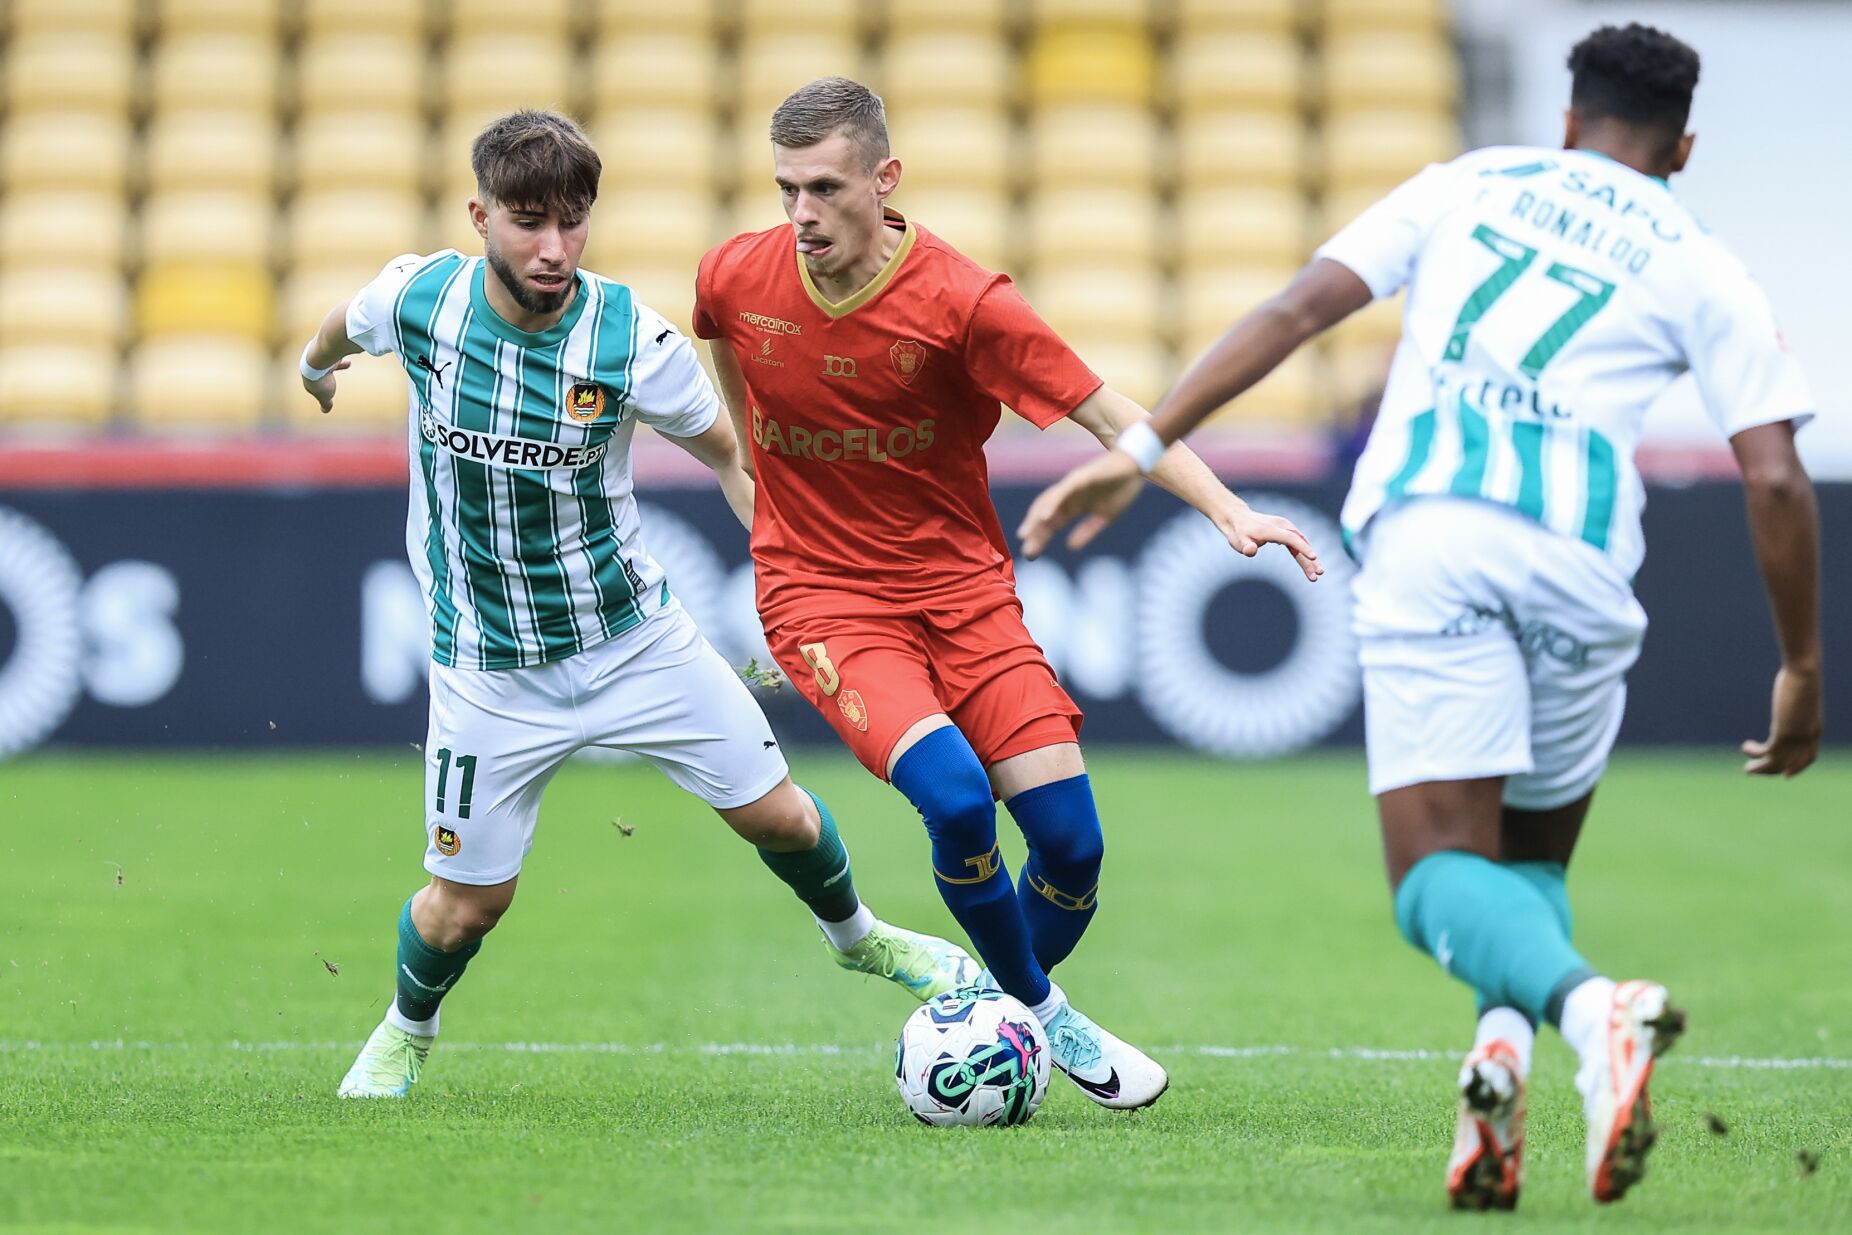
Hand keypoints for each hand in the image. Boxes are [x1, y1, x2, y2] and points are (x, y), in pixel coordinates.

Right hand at [302, 358, 351, 413]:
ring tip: (348, 364)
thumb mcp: (325, 397)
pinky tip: (349, 363)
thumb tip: (325, 411)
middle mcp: (312, 368)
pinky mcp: (329, 352)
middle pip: (320, 372)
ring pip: (330, 362)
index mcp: (308, 379)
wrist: (319, 360)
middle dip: (327, 373)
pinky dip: (343, 361)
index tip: (325, 393)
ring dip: (339, 364)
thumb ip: (325, 403)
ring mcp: (320, 359)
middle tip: (332, 373)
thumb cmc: (320, 380)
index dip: (319, 390)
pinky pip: (337, 358)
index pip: (313, 385)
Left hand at [1017, 451, 1143, 557]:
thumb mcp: (1104, 517)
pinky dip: (1052, 503)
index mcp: (1073, 506)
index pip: (1051, 523)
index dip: (1040, 538)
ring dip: (1036, 518)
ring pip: (1048, 501)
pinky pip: (1063, 491)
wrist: (1136, 466)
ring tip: (1026, 534)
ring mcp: (1072, 484)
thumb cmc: (1121, 489)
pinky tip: (1044, 516)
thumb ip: (1087, 531)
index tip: (1031, 555)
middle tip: (1026, 551)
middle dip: (1034, 531)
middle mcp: (1068, 495)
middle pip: (1044, 513)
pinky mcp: (1081, 477)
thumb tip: (1070, 547)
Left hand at [1215, 503, 1323, 581]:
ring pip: (1302, 543)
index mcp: (1271, 529)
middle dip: (1310, 559)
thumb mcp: (1238, 541)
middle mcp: (1282, 526)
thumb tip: (1250, 551)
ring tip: (1318, 574)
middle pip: (1300, 542)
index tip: (1313, 557)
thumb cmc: (1239, 533)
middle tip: (1319, 574)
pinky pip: (1298, 543)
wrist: (1239, 519)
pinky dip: (1305, 554)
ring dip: (1310, 558)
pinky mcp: (1286, 531)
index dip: (1303, 548)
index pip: (1291, 538)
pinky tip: (1310, 565)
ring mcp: (1285, 527)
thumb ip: (1245, 547)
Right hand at [1742, 664, 1821, 776]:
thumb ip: (1797, 704)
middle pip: (1791, 764)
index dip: (1797, 768)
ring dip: (1761, 769)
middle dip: (1771, 771)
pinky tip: (1745, 746)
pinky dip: (1755, 753)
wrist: (1804, 674)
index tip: (1785, 775)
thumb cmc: (1803, 678)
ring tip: (1746, 769)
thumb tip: (1791, 697)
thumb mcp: (1803, 697)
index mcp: (1814, 730)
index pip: (1808, 757)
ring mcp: (1797, 737)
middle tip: (1752, 771)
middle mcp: (1807, 738)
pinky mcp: (1784, 733)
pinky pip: (1768, 751)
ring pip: (1778, 762)